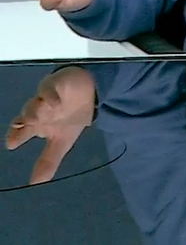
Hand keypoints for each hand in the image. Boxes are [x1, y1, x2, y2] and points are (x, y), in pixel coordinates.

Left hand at [6, 66, 96, 184]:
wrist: (91, 93)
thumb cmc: (72, 117)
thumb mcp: (63, 142)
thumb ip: (49, 161)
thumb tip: (36, 184)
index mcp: (35, 124)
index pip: (20, 131)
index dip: (16, 136)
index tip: (12, 144)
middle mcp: (37, 110)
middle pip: (27, 115)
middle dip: (25, 120)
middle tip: (26, 125)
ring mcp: (44, 97)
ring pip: (36, 102)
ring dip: (36, 109)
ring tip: (39, 116)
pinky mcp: (55, 84)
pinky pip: (50, 89)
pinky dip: (51, 96)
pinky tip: (55, 103)